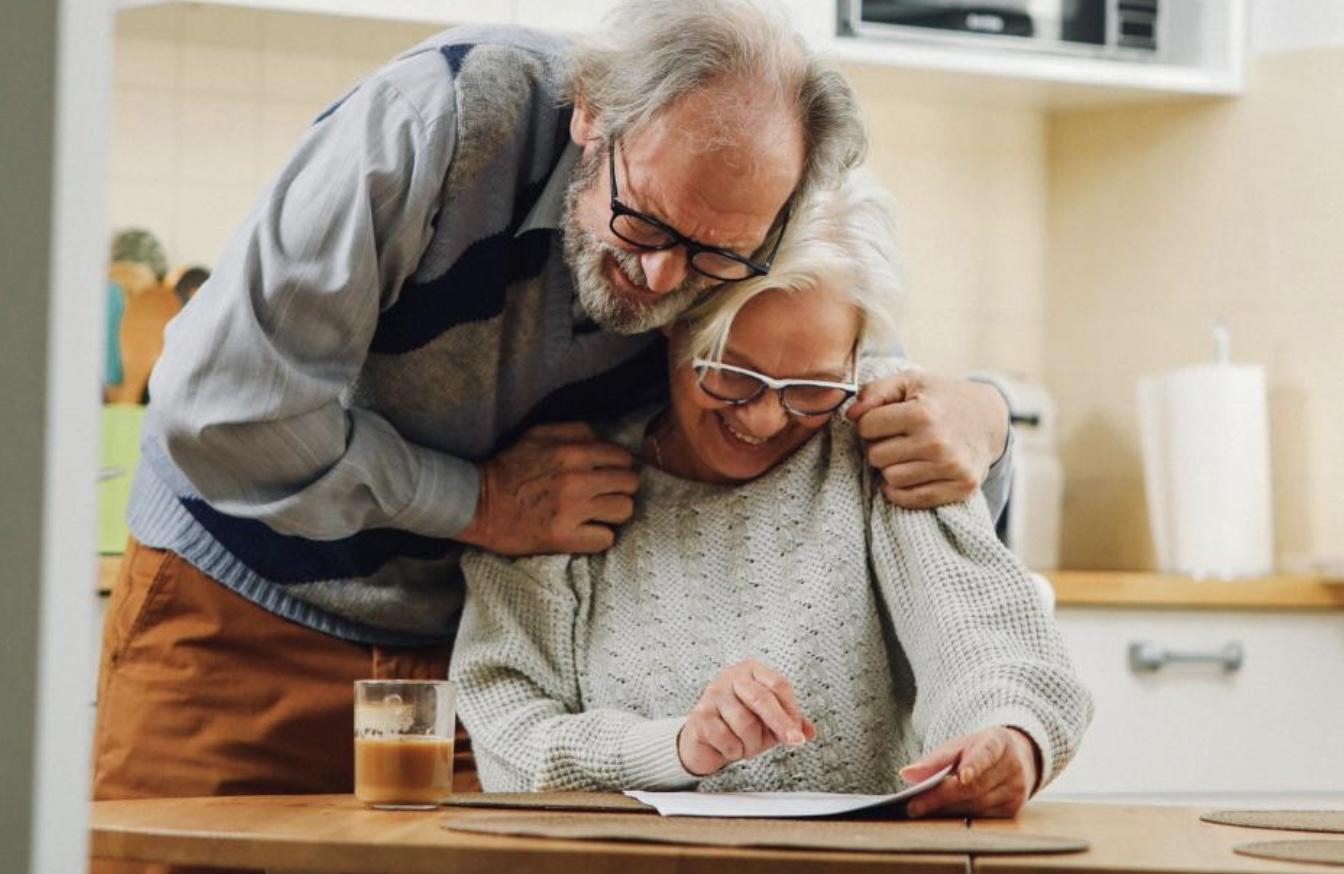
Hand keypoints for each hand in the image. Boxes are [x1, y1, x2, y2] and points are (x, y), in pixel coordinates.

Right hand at [455, 422, 637, 554]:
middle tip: (605, 495)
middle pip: (630, 484)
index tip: (609, 474)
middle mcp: (577, 479)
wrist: (477, 504)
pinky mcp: (564, 538)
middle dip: (620, 488)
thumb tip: (604, 439)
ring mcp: (572, 510)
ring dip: (613, 513)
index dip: (619, 466)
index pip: (624, 458)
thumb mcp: (539, 434)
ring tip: (597, 513)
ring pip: (624, 511)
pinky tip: (586, 532)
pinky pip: (606, 539)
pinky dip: (598, 536)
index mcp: (572, 451)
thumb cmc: (509, 467)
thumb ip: (575, 431)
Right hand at [677, 659, 816, 777]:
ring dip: (751, 744)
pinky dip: (733, 751)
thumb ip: (790, 723)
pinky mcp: (700, 715)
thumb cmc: (738, 726)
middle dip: (781, 723)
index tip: (799, 732)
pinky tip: (730, 748)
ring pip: (745, 723)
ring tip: (746, 746)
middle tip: (794, 742)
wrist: (704, 742)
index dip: (791, 709)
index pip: (778, 684)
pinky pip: (726, 738)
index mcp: (751, 671)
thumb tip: (809, 731)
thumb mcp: (769, 723)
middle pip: (762, 698)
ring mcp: (713, 694)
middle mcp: (731, 677)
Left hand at [845, 371, 1008, 508]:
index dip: (869, 423)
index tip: (882, 420)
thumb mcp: (910, 382)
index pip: (866, 427)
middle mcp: (937, 442)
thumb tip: (850, 415)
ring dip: (892, 468)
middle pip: (875, 456)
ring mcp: (951, 467)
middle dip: (880, 446)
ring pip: (890, 479)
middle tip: (896, 439)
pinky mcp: (961, 487)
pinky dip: (902, 491)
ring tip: (907, 454)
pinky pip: (911, 500)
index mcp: (923, 413)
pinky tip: (910, 473)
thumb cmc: (941, 398)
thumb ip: (875, 391)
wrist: (989, 418)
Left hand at [899, 727, 1039, 818]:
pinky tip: (941, 816)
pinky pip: (982, 817)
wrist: (1015, 757)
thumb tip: (906, 774)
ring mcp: (1016, 790)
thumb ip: (934, 760)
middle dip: (941, 797)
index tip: (962, 776)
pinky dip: (960, 817)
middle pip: (974, 786)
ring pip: (977, 805)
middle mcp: (1013, 767)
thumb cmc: (979, 750)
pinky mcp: (1013, 809)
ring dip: (947, 810)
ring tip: (921, 811)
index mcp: (999, 742)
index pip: (986, 753)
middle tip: (914, 806)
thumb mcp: (958, 746)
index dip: (975, 765)